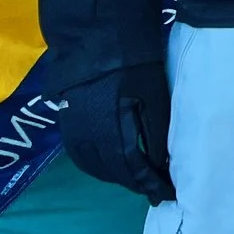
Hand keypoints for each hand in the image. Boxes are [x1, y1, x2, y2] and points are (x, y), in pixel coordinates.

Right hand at [58, 61, 174, 202]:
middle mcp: (88, 133)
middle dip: (134, 183)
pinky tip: (110, 166)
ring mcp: (73, 128)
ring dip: (114, 177)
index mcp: (112, 127)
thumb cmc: (135, 64)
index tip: (167, 194)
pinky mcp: (66, 122)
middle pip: (111, 170)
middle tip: (154, 192)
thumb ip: (155, 131)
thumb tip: (161, 164)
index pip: (132, 166)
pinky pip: (80, 154)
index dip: (150, 183)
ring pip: (92, 165)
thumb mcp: (154, 95)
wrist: (97, 39)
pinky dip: (96, 166)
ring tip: (136, 182)